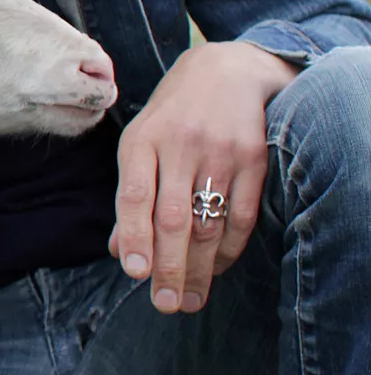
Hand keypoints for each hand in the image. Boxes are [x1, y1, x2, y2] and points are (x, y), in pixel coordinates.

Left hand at [108, 41, 294, 314]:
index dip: (134, 236)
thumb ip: (131, 194)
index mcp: (142, 140)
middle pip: (173, 218)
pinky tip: (215, 269)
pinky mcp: (254, 160)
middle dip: (169, 267)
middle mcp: (180, 146)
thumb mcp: (140, 143)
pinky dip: (228, 249)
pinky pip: (241, 216)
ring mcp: (220, 153)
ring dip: (199, 268)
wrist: (226, 70)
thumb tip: (120, 251)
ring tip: (189, 299)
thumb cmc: (173, 116)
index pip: (134, 196)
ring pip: (208, 223)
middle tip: (165, 304)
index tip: (136, 273)